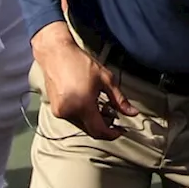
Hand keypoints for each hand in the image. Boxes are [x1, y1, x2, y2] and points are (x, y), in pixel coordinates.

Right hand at [32, 24, 136, 140]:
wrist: (56, 54)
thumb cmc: (80, 62)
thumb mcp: (105, 79)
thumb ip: (119, 99)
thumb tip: (133, 112)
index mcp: (83, 105)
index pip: (99, 130)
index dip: (112, 134)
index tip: (121, 131)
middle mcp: (69, 112)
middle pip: (91, 130)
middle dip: (104, 127)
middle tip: (114, 117)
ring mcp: (60, 112)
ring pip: (82, 125)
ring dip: (94, 121)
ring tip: (101, 106)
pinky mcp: (55, 110)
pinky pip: (73, 119)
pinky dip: (83, 116)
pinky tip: (89, 104)